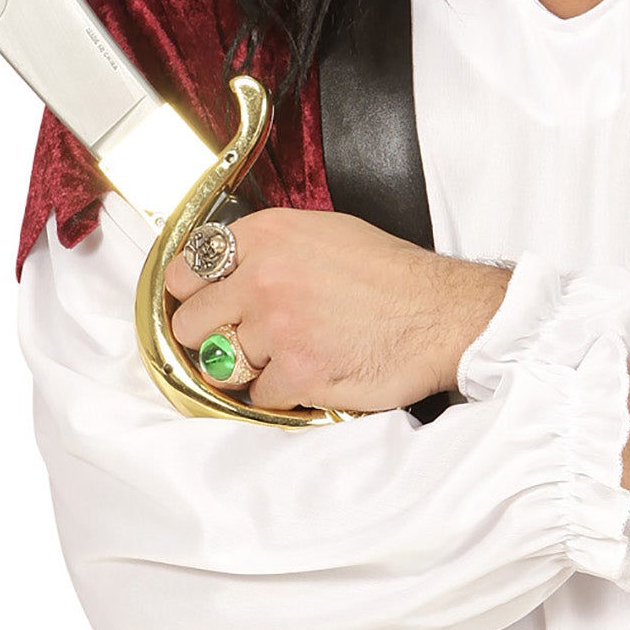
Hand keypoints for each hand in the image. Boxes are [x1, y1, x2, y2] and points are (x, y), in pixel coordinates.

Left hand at [162, 208, 510, 414]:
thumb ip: (269, 248)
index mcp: (267, 235)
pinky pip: (261, 396)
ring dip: (252, 368)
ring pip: (225, 365)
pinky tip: (314, 372)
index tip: (199, 306)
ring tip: (288, 356)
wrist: (442, 312)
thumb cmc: (392, 274)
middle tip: (241, 341)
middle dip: (212, 337)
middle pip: (191, 323)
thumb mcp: (325, 233)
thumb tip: (225, 272)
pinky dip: (284, 393)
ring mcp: (277, 327)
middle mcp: (264, 277)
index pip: (187, 268)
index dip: (191, 294)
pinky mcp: (296, 372)